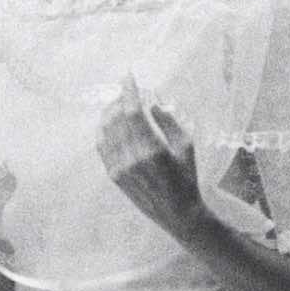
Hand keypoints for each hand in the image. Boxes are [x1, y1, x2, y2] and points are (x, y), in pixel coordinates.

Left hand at [97, 79, 205, 235]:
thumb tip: (153, 102)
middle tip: (125, 89)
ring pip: (106, 130)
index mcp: (153, 149)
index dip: (129, 90)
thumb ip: (169, 122)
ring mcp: (120, 168)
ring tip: (118, 104)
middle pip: (116, 118)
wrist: (177, 214)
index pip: (133, 111)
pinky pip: (101, 146)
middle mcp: (132, 158)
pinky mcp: (114, 175)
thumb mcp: (187, 147)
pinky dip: (103, 130)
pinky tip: (109, 123)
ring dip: (109, 112)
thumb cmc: (187, 179)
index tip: (129, 76)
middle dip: (119, 98)